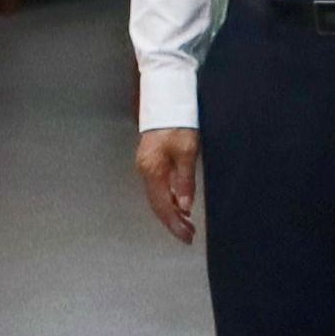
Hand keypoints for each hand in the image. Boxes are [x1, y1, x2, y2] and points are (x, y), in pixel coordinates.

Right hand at [132, 126, 200, 245]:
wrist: (166, 98)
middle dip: (172, 222)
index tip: (187, 237)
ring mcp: (146, 165)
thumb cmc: (177, 121)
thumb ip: (185, 181)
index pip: (163, 206)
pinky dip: (169, 199)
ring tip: (186, 223)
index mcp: (152, 170)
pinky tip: (179, 203)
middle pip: (157, 204)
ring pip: (157, 197)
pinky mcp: (151, 160)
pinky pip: (158, 187)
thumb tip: (185, 206)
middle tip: (188, 235)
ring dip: (171, 212)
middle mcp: (145, 170)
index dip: (174, 224)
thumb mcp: (187, 151)